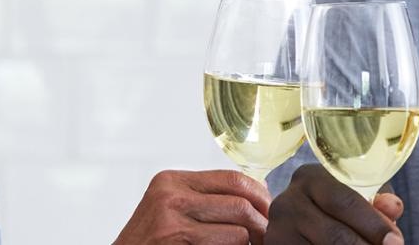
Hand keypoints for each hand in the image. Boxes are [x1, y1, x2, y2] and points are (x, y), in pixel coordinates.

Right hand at [113, 170, 271, 244]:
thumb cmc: (149, 241)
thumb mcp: (170, 208)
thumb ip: (206, 197)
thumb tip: (259, 191)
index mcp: (171, 180)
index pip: (232, 179)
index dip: (260, 195)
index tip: (269, 210)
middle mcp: (171, 195)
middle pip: (239, 202)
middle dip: (262, 221)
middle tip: (269, 235)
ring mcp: (172, 221)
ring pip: (238, 229)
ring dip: (251, 242)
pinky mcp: (176, 241)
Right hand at [265, 163, 404, 244]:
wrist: (298, 226)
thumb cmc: (336, 211)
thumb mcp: (356, 199)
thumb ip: (377, 202)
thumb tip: (392, 207)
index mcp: (310, 177)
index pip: (345, 202)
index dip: (374, 225)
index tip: (396, 242)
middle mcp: (287, 203)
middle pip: (335, 235)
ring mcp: (277, 232)